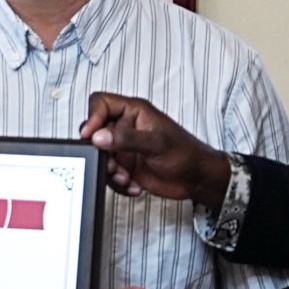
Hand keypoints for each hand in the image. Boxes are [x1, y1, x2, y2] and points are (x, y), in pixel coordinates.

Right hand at [79, 93, 228, 205]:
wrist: (197, 180)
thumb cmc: (186, 153)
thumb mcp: (157, 143)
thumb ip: (127, 138)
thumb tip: (98, 136)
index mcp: (134, 111)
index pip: (102, 103)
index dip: (93, 117)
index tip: (91, 136)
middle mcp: (126, 128)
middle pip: (95, 131)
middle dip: (99, 150)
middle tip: (110, 162)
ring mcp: (124, 148)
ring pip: (99, 156)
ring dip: (109, 170)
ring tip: (125, 177)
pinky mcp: (125, 167)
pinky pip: (109, 174)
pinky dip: (118, 183)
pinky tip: (134, 186)